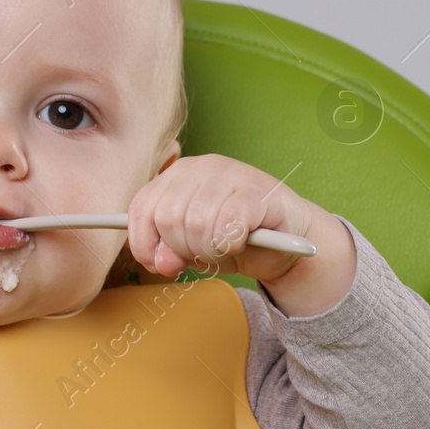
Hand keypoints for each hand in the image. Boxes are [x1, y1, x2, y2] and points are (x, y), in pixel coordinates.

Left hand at [125, 154, 354, 316]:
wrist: (288, 238)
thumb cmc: (236, 238)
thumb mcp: (192, 248)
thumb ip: (169, 251)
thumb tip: (160, 261)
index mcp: (177, 175)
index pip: (141, 208)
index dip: (144, 243)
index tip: (158, 262)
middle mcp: (201, 166)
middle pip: (168, 218)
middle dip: (183, 249)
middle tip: (205, 253)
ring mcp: (231, 174)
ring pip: (197, 224)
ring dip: (209, 250)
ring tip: (224, 248)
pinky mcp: (258, 192)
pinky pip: (228, 226)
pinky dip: (230, 244)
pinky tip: (240, 242)